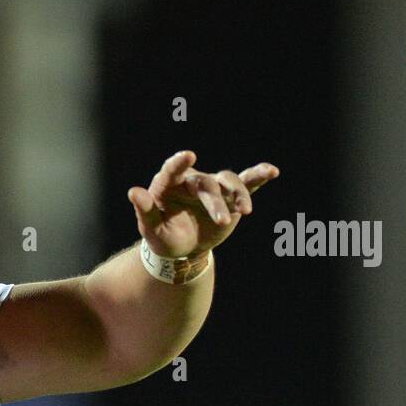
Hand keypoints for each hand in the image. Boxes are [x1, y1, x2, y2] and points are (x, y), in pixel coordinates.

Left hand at [127, 150, 278, 258]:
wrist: (183, 249)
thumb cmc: (163, 237)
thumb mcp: (151, 229)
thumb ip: (144, 211)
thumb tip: (133, 192)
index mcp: (168, 185)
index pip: (172, 171)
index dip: (179, 163)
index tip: (188, 156)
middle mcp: (191, 181)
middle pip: (206, 185)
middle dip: (215, 202)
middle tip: (223, 221)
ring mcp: (212, 187)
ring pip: (228, 182)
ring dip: (238, 195)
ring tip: (245, 211)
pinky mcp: (230, 197)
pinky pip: (246, 183)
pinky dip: (258, 176)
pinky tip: (272, 171)